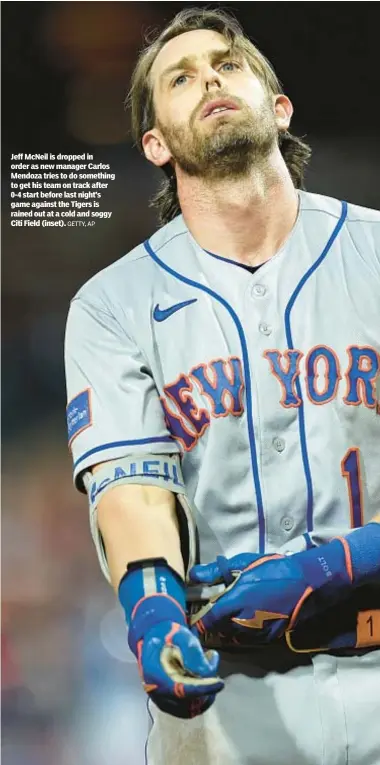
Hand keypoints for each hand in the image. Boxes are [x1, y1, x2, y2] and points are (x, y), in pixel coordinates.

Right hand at [119, 557, 223, 717]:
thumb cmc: (167, 635)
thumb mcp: (180, 635)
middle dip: (207, 686)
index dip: (202, 688)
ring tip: (208, 667)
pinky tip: (204, 679)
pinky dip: (201, 697)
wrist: (153, 638)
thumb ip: (192, 653)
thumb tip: (206, 674)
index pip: (181, 690)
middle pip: (189, 701)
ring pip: (191, 708)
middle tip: (212, 662)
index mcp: (156, 674)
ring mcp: (161, 700)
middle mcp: (157, 692)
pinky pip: (188, 709)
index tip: (219, 683)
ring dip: (206, 692)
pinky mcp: (168, 703)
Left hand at [189, 553, 305, 641]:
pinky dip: (242, 631)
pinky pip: (246, 638)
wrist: (304, 583)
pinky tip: (246, 617)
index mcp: (234, 602)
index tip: (192, 618)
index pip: (206, 622)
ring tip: (231, 612)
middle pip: (218, 630)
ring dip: (227, 627)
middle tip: (213, 608)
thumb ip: (215, 572)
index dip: (197, 623)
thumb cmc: (272, 570)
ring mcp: (256, 633)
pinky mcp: (267, 638)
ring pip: (231, 635)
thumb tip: (193, 575)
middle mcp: (242, 622)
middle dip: (213, 622)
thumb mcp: (242, 564)